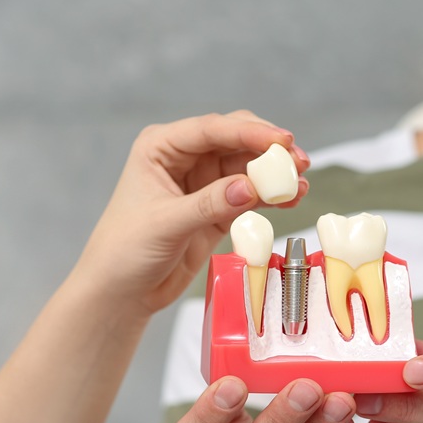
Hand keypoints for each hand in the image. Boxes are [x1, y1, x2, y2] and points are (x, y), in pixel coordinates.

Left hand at [76, 111, 309, 315]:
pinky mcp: (217, 208)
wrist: (122, 292)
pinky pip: (250, 194)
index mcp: (161, 147)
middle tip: (299, 162)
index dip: (249, 132)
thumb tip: (250, 187)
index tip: (282, 141)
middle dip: (268, 149)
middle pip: (235, 140)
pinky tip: (291, 199)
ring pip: (247, 167)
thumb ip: (209, 204)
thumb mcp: (166, 225)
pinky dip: (271, 196)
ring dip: (274, 174)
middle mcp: (184, 158)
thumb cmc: (125, 251)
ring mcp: (203, 183)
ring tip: (300, 184)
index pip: (211, 130)